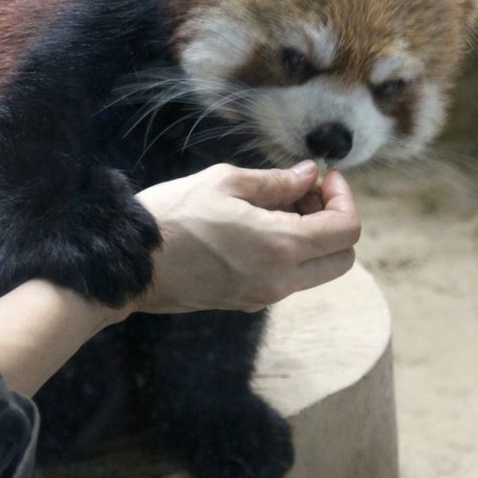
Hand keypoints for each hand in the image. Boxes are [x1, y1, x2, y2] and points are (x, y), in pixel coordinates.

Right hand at [130, 161, 360, 314]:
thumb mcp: (226, 182)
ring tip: (276, 205)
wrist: (130, 264)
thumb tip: (309, 176)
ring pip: (317, 270)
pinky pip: (289, 278)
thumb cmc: (174, 216)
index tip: (324, 176)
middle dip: (334, 220)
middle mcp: (282, 280)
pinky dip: (290, 251)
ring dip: (312, 237)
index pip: (347, 230)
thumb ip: (277, 182)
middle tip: (304, 192)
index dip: (344, 198)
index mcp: (282, 247)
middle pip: (342, 258)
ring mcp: (265, 296)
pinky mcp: (248, 301)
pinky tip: (258, 226)